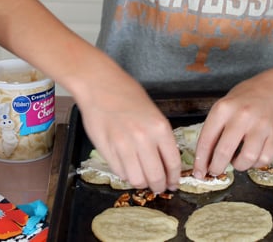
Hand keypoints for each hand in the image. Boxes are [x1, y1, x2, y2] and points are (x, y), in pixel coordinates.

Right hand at [76, 72, 181, 193]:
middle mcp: (143, 139)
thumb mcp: (153, 113)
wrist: (99, 85)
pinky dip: (125, 174)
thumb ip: (159, 138)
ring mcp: (123, 146)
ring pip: (137, 179)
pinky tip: (127, 168)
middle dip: (159, 186)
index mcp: (160, 128)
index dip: (174, 178)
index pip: (173, 163)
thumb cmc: (127, 94)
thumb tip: (165, 163)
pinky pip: (120, 172)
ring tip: (141, 179)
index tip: (173, 184)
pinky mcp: (106, 150)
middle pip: (156, 176)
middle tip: (158, 188)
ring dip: (141, 183)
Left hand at [192, 75, 272, 178]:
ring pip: (246, 159)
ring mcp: (260, 125)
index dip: (200, 161)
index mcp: (223, 108)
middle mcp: (241, 116)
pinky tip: (253, 157)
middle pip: (224, 152)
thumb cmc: (246, 98)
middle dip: (216, 167)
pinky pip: (264, 159)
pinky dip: (256, 164)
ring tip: (238, 161)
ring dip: (239, 166)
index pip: (206, 140)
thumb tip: (206, 157)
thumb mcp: (225, 105)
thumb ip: (216, 128)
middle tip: (215, 171)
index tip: (198, 172)